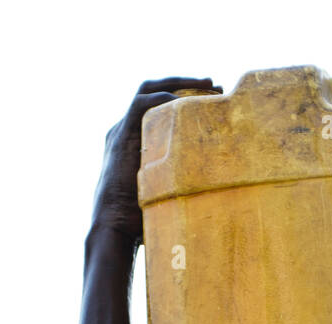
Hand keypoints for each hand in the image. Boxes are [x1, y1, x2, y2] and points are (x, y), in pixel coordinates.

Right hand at [90, 76, 220, 244]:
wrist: (113, 231)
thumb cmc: (140, 225)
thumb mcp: (166, 200)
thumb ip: (184, 189)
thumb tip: (218, 201)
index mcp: (132, 143)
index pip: (158, 107)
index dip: (184, 100)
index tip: (211, 100)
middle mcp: (124, 132)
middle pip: (154, 92)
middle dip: (184, 84)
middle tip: (214, 85)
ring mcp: (120, 132)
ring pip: (148, 90)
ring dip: (178, 83)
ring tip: (208, 84)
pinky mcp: (119, 137)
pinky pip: (140, 104)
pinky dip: (162, 97)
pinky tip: (184, 100)